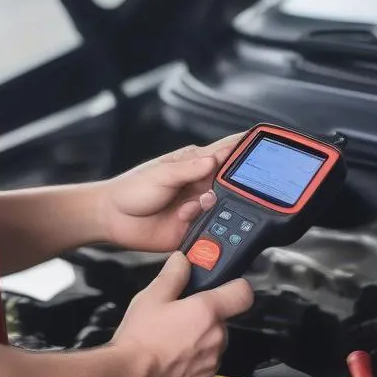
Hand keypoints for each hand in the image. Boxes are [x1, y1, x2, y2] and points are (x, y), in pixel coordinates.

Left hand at [97, 132, 244, 252]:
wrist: (114, 219)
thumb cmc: (132, 189)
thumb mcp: (160, 174)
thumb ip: (188, 168)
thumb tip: (215, 159)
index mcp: (195, 162)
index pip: (226, 151)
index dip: (245, 148)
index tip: (263, 147)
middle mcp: (201, 183)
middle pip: (232, 182)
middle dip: (231, 187)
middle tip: (212, 190)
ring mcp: (199, 206)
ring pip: (226, 206)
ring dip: (212, 207)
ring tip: (191, 207)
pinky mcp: (195, 228)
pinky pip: (214, 228)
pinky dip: (205, 224)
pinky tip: (185, 219)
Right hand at [111, 252, 254, 376]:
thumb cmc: (141, 338)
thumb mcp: (152, 296)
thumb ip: (173, 275)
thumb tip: (182, 261)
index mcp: (207, 312)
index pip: (243, 293)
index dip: (236, 285)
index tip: (226, 284)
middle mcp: (215, 338)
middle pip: (222, 319)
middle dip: (205, 315)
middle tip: (179, 314)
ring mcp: (211, 362)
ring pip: (212, 342)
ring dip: (199, 339)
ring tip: (170, 337)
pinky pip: (204, 364)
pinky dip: (192, 360)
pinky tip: (170, 356)